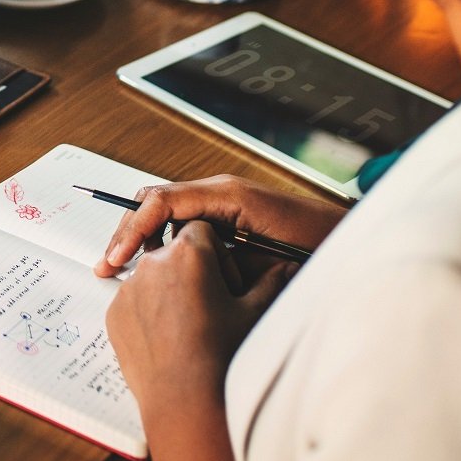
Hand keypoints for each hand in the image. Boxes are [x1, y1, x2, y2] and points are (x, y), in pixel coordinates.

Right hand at [94, 174, 343, 277]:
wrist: (353, 243)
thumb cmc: (320, 246)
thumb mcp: (265, 257)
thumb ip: (219, 255)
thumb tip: (175, 262)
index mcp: (225, 194)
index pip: (160, 201)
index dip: (132, 230)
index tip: (116, 259)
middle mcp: (219, 192)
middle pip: (154, 202)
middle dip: (127, 232)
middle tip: (107, 266)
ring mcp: (222, 202)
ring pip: (164, 213)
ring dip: (142, 239)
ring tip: (123, 269)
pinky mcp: (227, 218)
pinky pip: (182, 224)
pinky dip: (162, 244)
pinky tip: (156, 268)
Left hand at [106, 221, 294, 415]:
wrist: (186, 401)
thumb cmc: (223, 355)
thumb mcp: (254, 313)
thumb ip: (271, 281)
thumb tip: (288, 265)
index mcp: (188, 253)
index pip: (202, 230)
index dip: (218, 254)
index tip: (225, 282)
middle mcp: (152, 264)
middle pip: (174, 251)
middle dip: (192, 270)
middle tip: (210, 305)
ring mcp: (128, 289)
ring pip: (153, 277)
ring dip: (169, 290)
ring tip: (189, 326)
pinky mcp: (114, 313)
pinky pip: (134, 301)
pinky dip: (149, 311)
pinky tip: (169, 338)